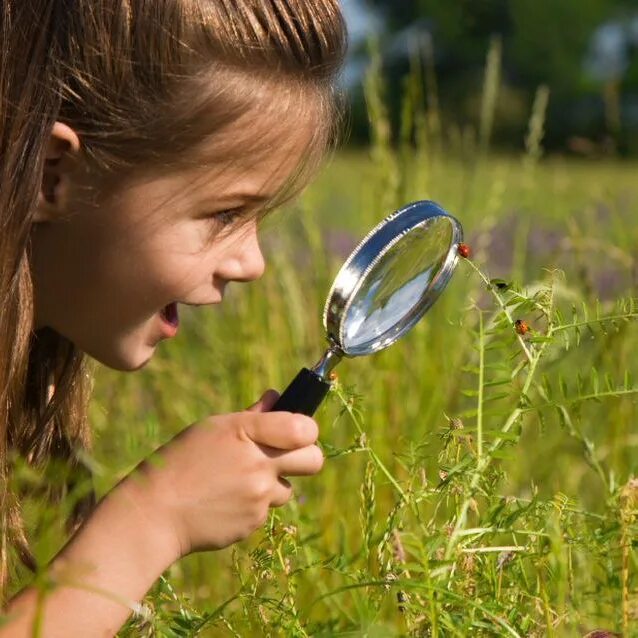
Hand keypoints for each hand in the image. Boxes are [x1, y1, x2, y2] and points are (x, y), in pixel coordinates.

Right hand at [123, 390, 322, 558]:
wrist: (156, 512)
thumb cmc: (181, 461)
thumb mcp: (213, 428)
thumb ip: (253, 416)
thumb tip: (275, 397)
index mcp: (246, 431)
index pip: (305, 429)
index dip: (306, 430)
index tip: (297, 433)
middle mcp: (258, 463)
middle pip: (314, 460)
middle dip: (306, 457)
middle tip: (287, 457)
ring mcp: (258, 495)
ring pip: (287, 488)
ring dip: (272, 485)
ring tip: (237, 483)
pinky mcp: (253, 521)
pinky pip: (265, 510)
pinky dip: (251, 506)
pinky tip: (225, 501)